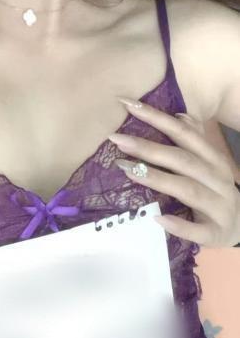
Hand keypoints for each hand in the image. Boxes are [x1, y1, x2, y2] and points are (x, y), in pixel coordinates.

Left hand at [107, 97, 239, 247]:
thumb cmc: (217, 191)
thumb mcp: (210, 164)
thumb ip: (195, 140)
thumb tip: (179, 115)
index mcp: (213, 159)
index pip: (184, 133)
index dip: (156, 117)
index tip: (128, 105)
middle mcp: (218, 179)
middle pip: (182, 159)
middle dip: (148, 148)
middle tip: (117, 140)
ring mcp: (219, 206)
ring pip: (188, 189)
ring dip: (157, 179)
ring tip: (127, 171)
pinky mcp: (216, 233)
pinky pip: (198, 230)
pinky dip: (179, 225)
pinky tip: (158, 218)